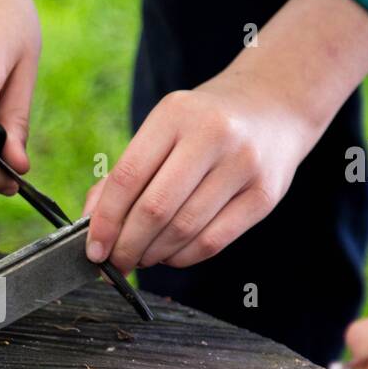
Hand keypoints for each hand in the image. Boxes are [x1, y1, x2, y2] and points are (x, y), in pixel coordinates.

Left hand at [82, 67, 314, 271]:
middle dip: (127, 246)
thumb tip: (91, 226)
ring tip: (142, 257)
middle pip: (155, 209)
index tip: (93, 249)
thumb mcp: (163, 130)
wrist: (275, 105)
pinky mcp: (265, 194)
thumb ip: (125, 174)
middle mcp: (213, 135)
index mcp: (175, 114)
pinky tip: (171, 254)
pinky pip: (214, 241)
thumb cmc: (204, 125)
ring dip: (154, 255)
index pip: (127, 177)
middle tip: (116, 263)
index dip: (105, 221)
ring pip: (184, 230)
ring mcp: (243, 165)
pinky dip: (183, 257)